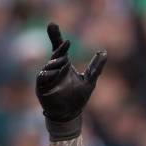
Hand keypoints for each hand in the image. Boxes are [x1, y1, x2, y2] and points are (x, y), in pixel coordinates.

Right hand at [36, 23, 106, 140]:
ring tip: (65, 62)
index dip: (59, 40)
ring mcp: (46, 79)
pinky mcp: (41, 89)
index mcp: (63, 66)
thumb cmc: (78, 97)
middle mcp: (53, 70)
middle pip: (54, 56)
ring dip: (56, 64)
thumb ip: (96, 67)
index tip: (58, 30)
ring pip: (48, 67)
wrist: (70, 114)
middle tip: (67, 44)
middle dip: (60, 50)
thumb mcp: (89, 80)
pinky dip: (49, 76)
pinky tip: (55, 74)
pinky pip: (42, 79)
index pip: (59, 50)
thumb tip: (104, 51)